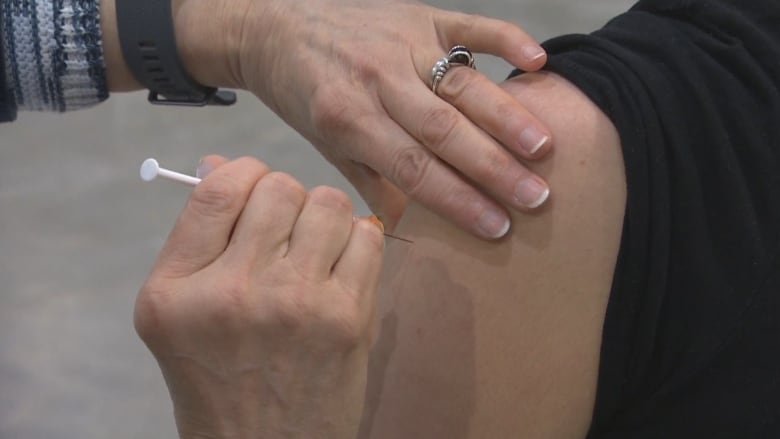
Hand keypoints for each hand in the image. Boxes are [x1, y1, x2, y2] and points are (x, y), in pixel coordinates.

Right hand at [134, 156, 382, 437]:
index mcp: (173, 290)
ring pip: (327, 203)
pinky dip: (358, 241)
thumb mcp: (181, 316)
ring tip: (315, 250)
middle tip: (286, 231)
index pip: (217, 189)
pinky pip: (367, 235)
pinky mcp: (345, 319)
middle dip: (286, 198)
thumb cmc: (220, 379)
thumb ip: (199, 239)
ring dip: (324, 217)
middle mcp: (230, 293)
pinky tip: (341, 270)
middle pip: (278, 187)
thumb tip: (222, 162)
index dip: (243, 172)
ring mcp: (293, 304)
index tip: (254, 190)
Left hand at [172, 0, 552, 237]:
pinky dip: (505, 40)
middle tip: (536, 197)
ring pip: (461, 84)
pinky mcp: (420, 15)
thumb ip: (371, 183)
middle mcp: (377, 78)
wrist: (274, 26)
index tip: (497, 226)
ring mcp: (401, 42)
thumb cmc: (304, 95)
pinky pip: (469, 26)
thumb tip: (408, 230)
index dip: (458, 199)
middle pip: (444, 129)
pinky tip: (536, 62)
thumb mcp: (325, 145)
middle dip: (493, 167)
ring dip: (506, 115)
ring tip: (544, 147)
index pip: (414, 166)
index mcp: (348, 118)